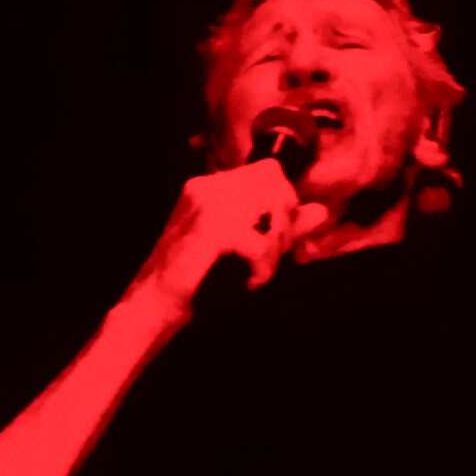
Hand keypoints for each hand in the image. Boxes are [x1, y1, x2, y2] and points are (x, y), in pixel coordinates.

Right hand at [137, 158, 330, 305]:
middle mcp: (208, 186)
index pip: (268, 171)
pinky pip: (259, 242)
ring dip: (273, 247)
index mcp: (211, 186)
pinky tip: (248, 284)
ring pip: (269, 207)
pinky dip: (262, 268)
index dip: (284, 202)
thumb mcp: (250, 251)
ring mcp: (207, 203)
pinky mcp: (210, 229)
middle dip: (283, 222)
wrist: (155, 305)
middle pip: (273, 181)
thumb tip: (320, 211)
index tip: (277, 239)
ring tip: (257, 273)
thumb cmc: (201, 281)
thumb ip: (283, 229)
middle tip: (268, 258)